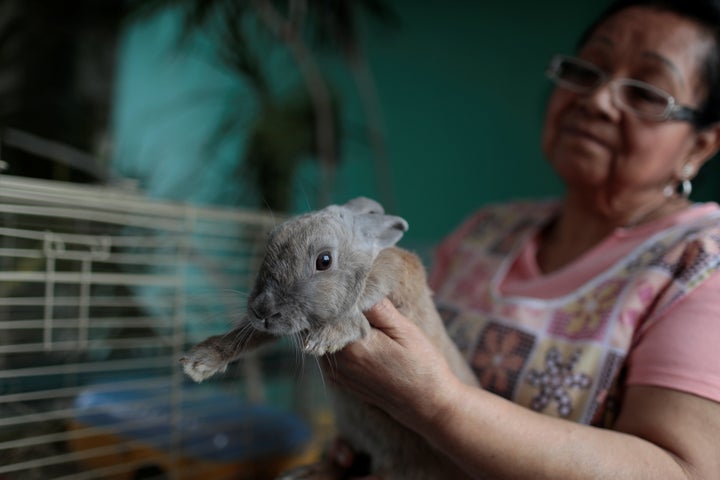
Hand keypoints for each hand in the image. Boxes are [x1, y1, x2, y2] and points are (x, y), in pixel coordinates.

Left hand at [325, 298, 459, 426]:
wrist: (428, 405)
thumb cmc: (421, 366)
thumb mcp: (404, 329)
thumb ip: (376, 308)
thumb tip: (356, 285)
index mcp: (351, 347)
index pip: (329, 311)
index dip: (338, 294)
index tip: (348, 280)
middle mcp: (338, 362)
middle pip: (322, 325)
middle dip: (334, 308)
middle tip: (352, 290)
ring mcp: (338, 374)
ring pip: (324, 338)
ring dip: (334, 323)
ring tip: (355, 308)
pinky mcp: (342, 381)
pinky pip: (330, 352)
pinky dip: (337, 339)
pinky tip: (356, 330)